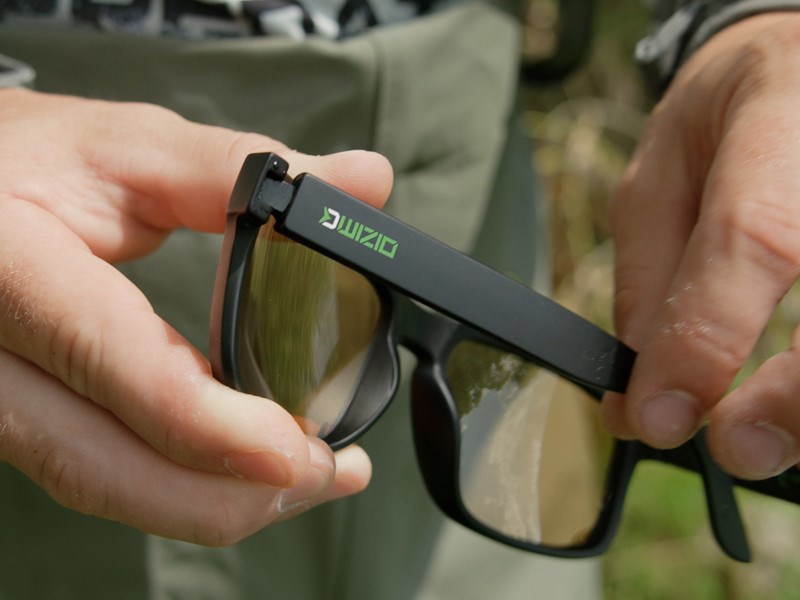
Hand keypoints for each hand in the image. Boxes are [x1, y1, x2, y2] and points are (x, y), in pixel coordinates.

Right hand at [0, 89, 392, 543]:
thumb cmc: (16, 164)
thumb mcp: (121, 148)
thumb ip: (241, 172)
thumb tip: (362, 181)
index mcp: (11, 272)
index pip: (115, 368)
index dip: (215, 426)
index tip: (302, 449)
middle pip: (107, 466)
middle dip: (231, 492)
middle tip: (329, 473)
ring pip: (102, 483)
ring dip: (212, 498)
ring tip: (305, 477)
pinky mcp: (18, 417)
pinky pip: (99, 470)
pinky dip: (178, 480)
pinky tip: (240, 465)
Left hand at [604, 13, 799, 479]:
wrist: (799, 64)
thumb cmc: (722, 118)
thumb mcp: (657, 182)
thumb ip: (648, 285)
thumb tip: (635, 404)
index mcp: (782, 119)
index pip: (753, 237)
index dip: (708, 339)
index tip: (659, 417)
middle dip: (794, 401)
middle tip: (736, 449)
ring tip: (765, 435)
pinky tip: (789, 400)